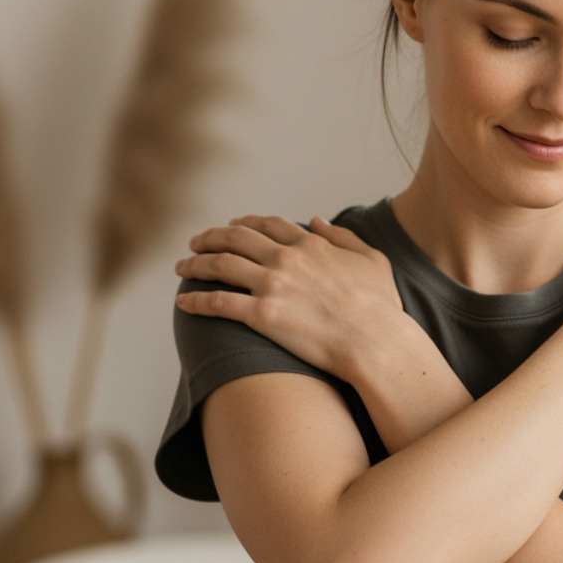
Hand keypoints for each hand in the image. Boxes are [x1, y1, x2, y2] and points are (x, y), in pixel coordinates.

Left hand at [173, 214, 403, 378]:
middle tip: (195, 243)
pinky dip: (196, 301)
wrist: (375, 342)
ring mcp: (271, 285)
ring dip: (195, 264)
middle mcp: (285, 258)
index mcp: (309, 244)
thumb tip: (316, 220)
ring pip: (219, 265)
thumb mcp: (371, 259)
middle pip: (235, 238)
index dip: (245, 222)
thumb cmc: (380, 306)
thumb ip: (342, 236)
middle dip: (210, 237)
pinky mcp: (261, 315)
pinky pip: (218, 303)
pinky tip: (183, 304)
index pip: (267, 224)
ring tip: (182, 268)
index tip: (232, 225)